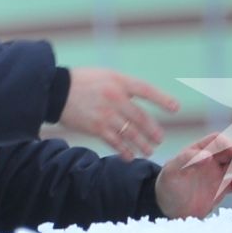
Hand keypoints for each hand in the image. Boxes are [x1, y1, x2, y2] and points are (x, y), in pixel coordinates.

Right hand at [59, 68, 179, 160]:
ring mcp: (106, 114)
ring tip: (149, 151)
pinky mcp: (96, 127)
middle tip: (160, 139)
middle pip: (141, 117)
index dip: (163, 99)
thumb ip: (125, 87)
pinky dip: (124, 150)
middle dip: (153, 131)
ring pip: (131, 133)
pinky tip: (130, 156)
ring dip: (142, 144)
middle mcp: (115, 97)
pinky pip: (115, 142)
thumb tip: (143, 100)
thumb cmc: (84, 82)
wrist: (56, 91)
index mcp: (119, 81)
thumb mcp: (106, 76)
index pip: (146, 90)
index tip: (176, 109)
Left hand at [155, 132, 231, 217]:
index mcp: (199, 150)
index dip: (229, 144)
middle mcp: (211, 159)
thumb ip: (186, 160)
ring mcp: (217, 174)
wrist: (167, 209)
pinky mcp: (222, 188)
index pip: (218, 140)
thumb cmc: (167, 186)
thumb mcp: (171, 173)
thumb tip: (208, 155)